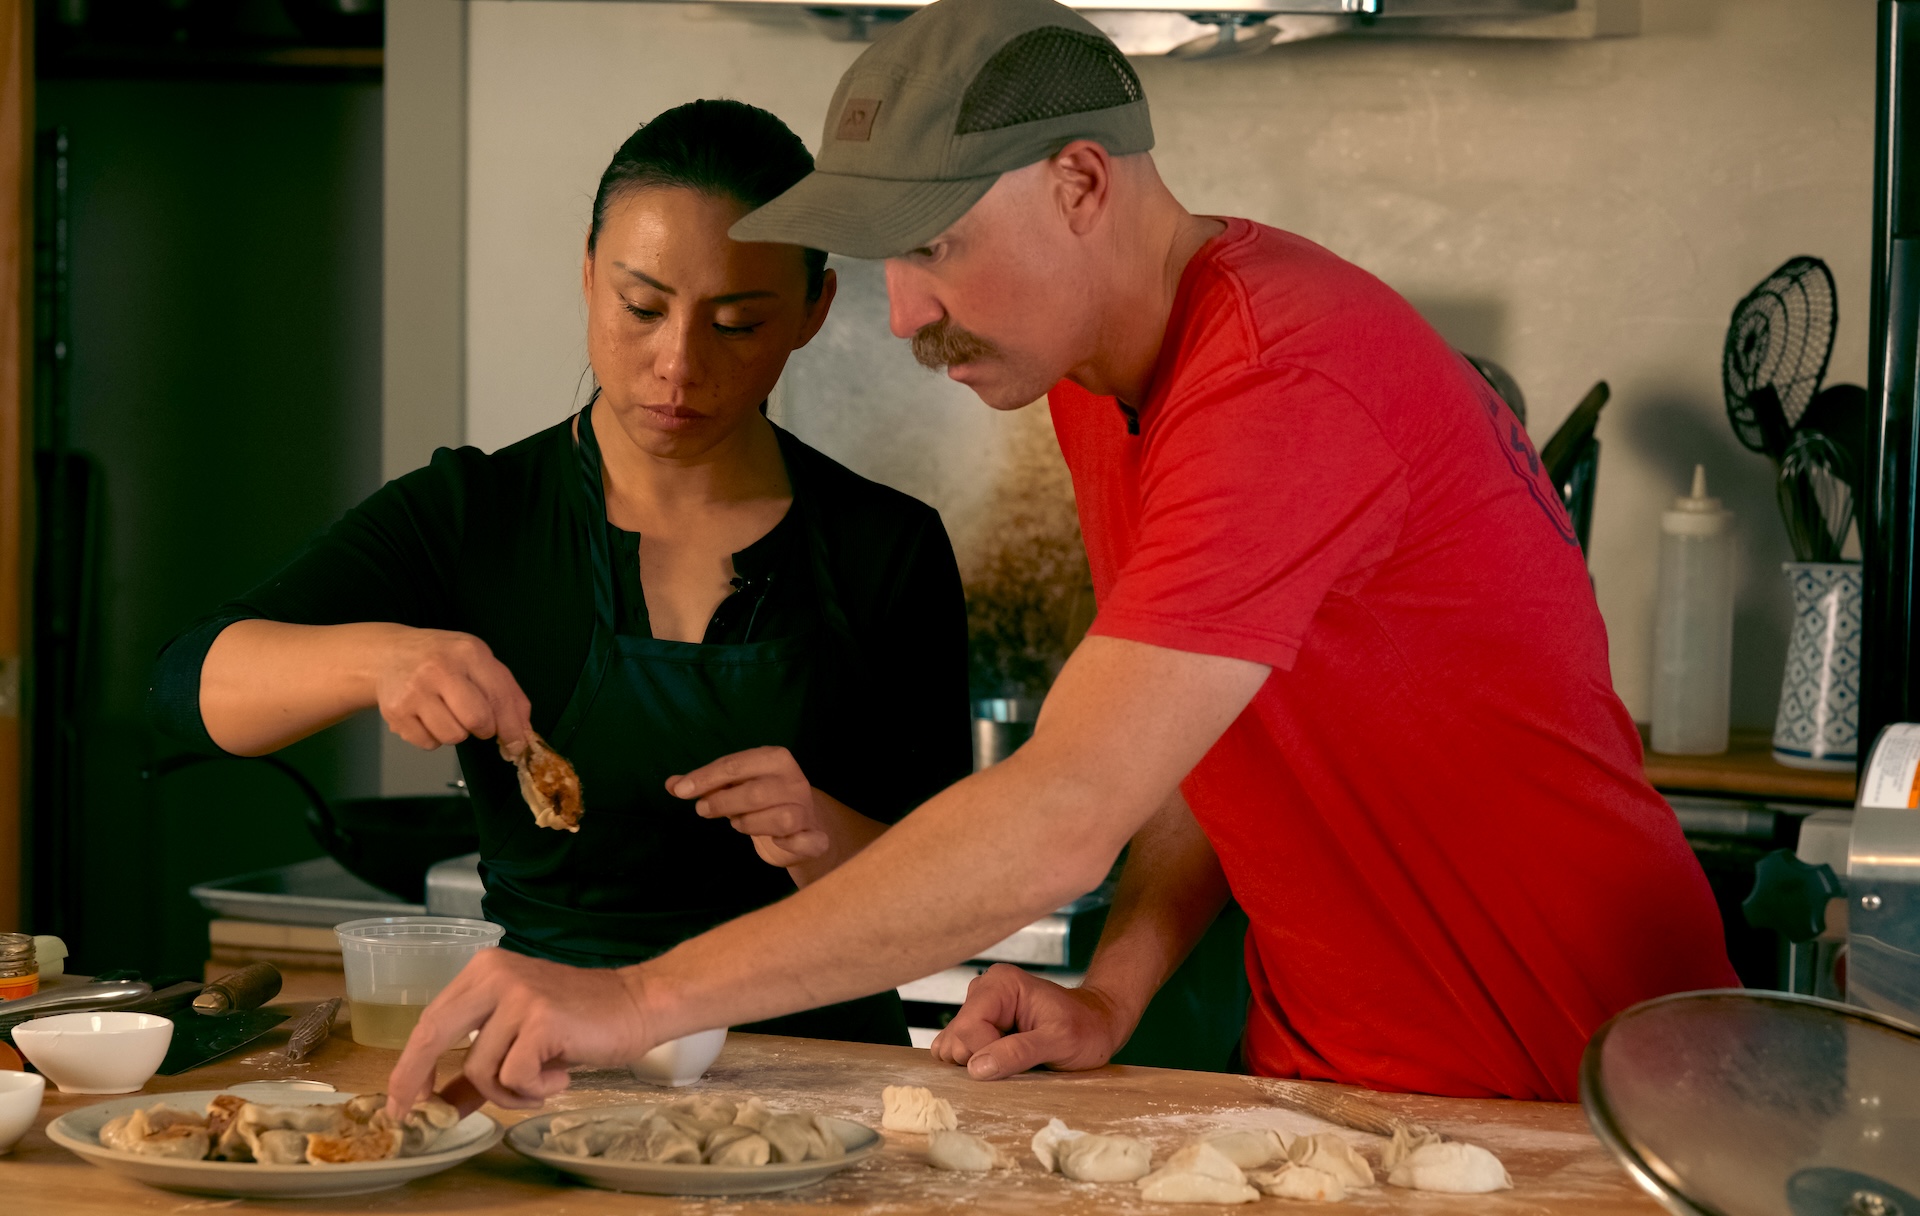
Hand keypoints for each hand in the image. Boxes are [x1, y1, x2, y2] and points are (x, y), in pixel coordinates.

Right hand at [374, 627, 532, 751]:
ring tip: (446, 712)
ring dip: (456, 733)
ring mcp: (414, 690)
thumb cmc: (441, 659)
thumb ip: (506, 693)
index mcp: (468, 653)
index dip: (513, 727)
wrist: (389, 654)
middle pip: (477, 720)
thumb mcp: (477, 662)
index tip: (517, 744)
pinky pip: (429, 743)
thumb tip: (523, 733)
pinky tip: (426, 716)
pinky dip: (433, 737)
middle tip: (476, 721)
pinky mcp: (396, 711)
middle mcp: (439, 668)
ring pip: (453, 736)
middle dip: (483, 729)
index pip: (500, 697)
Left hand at [385, 948, 652, 1117]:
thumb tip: (439, 1106)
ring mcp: (518, 995)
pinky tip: (561, 1074)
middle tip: (421, 1117)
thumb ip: (478, 1067)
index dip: (410, 1065)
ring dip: (508, 1093)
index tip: (400, 1101)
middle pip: (432, 1035)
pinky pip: (513, 1076)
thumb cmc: (579, 1022)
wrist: (637, 1005)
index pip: (430, 1020)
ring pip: (480, 1068)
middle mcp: (494, 975)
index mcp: (483, 971)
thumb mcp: (518, 1039)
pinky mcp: (540, 1020)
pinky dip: (533, 1089)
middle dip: (416, 1081)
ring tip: (542, 1083)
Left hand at [668, 746, 829, 868]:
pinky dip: (790, 844)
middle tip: (703, 810)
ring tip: (738, 823)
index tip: (680, 791)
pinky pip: (805, 842)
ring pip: (779, 819)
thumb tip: (671, 784)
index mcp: (776, 759)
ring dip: (750, 824)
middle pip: (755, 793)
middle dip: (723, 803)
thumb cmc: (761, 799)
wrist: (804, 822)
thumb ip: (706, 783)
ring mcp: (807, 810)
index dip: (705, 778)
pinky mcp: (815, 837)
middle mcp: (795, 781)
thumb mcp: (735, 784)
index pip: (736, 765)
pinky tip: (778, 842)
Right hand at [929, 964, 1130, 1080]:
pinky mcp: (979, 1028)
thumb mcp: (1060, 1042)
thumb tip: (977, 1068)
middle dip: (981, 1060)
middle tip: (1018, 1061)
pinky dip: (978, 1064)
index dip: (986, 1055)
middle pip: (956, 1039)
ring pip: (954, 1047)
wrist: (1099, 1024)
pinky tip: (1005, 1061)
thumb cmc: (1086, 1028)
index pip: (968, 1029)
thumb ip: (1019, 1052)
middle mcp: (983, 991)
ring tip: (1014, 1060)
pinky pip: (961, 1052)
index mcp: (1000, 985)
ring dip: (980, 1064)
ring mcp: (979, 1010)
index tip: (1017, 1063)